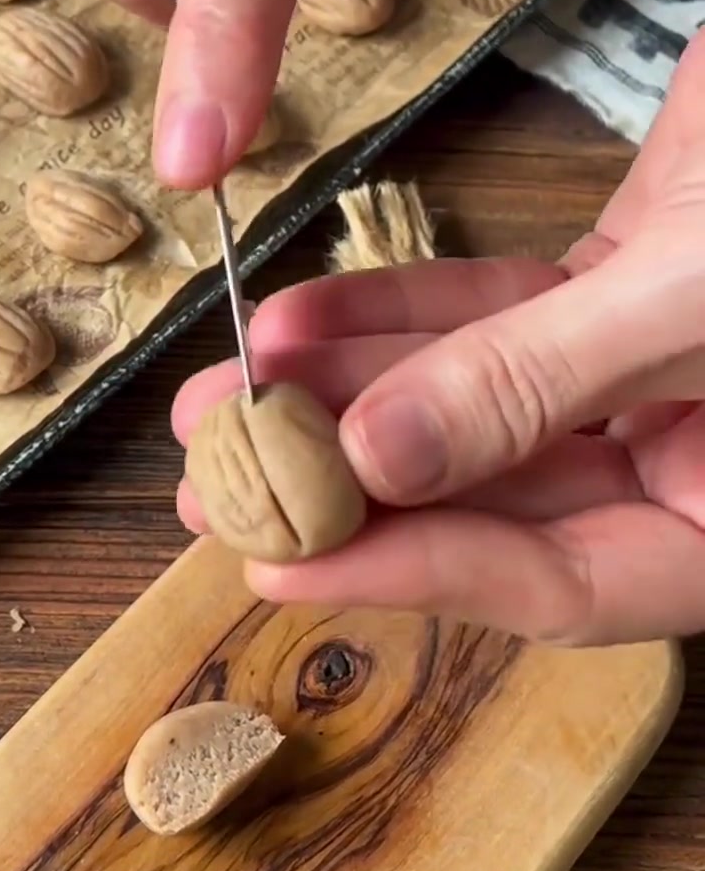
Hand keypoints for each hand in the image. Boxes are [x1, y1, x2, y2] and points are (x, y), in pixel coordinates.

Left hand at [173, 31, 704, 645]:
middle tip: (214, 477)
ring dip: (352, 395)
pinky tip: (301, 314)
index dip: (415, 571)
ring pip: (485, 408)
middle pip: (505, 504)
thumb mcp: (699, 293)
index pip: (565, 580)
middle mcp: (702, 462)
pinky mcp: (635, 289)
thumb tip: (380, 461)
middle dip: (351, 485)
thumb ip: (541, 381)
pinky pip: (502, 321)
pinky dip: (404, 313)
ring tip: (225, 388)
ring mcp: (668, 379)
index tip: (273, 558)